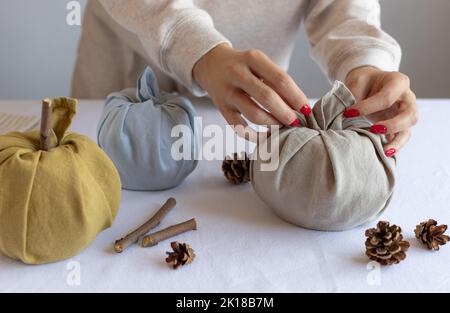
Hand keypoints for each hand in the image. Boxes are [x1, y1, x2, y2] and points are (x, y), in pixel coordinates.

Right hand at [193, 43, 310, 140]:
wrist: (211, 64)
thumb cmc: (244, 67)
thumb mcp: (260, 64)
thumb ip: (277, 81)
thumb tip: (300, 107)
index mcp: (253, 58)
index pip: (281, 79)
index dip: (296, 97)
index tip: (307, 110)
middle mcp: (237, 73)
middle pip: (267, 97)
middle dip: (285, 113)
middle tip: (296, 122)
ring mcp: (227, 92)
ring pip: (254, 114)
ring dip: (272, 125)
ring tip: (282, 127)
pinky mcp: (221, 108)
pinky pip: (239, 128)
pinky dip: (254, 136)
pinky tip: (266, 137)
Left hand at [344, 66, 417, 156]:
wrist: (370, 84)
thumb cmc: (364, 81)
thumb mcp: (357, 81)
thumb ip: (353, 94)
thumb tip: (345, 115)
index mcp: (398, 82)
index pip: (387, 97)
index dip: (368, 107)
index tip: (348, 113)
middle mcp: (407, 99)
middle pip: (410, 115)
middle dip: (393, 125)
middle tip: (373, 129)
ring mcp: (406, 114)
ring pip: (408, 130)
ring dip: (397, 142)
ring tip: (384, 152)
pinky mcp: (400, 126)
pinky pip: (401, 138)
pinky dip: (394, 147)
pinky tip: (383, 155)